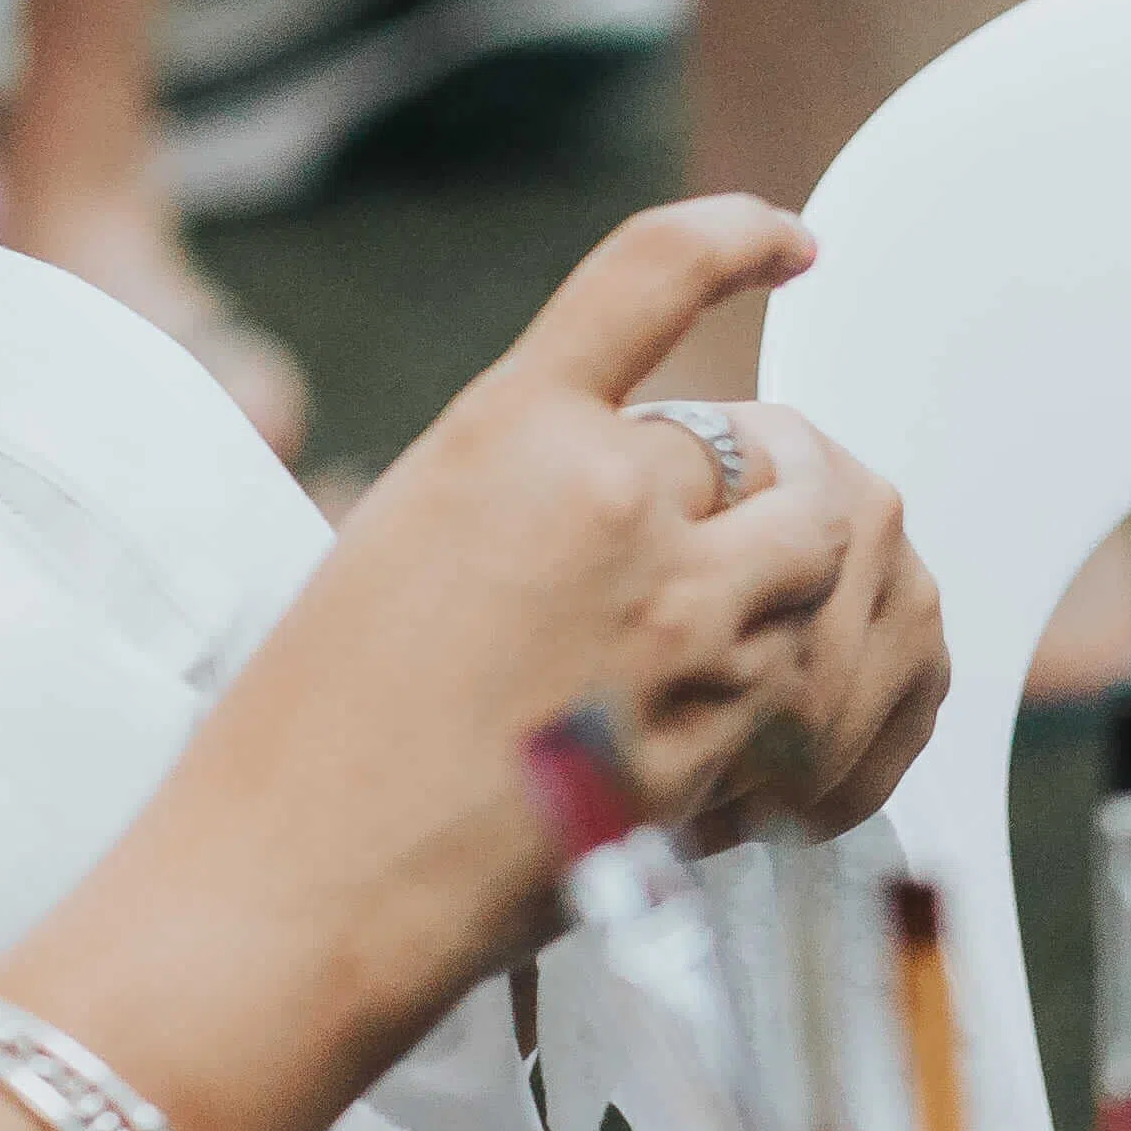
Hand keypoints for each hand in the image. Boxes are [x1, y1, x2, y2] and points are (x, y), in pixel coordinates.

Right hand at [156, 202, 947, 1043]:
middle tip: (733, 544)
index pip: (654, 273)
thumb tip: (668, 483)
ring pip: (833, 550)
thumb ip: (538, 487)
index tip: (789, 241)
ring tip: (752, 633)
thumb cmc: (312, 735)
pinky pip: (831, 673)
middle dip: (771, 486)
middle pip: (774, 447)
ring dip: (815, 581)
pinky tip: (770, 716)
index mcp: (509, 430)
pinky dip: (822, 688)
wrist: (297, 894)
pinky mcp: (722, 731)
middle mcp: (614, 501)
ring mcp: (684, 618)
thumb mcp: (404, 540)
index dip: (736, 236)